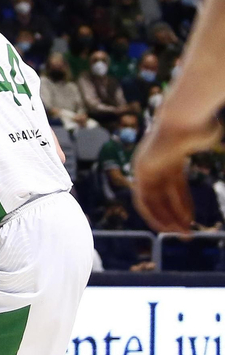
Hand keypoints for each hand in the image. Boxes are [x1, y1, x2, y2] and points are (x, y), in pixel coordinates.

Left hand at [133, 113, 217, 234]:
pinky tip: (167, 226)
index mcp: (171, 159)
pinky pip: (142, 199)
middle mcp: (157, 165)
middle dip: (175, 217)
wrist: (182, 119)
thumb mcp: (205, 137)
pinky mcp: (139, 172)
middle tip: (186, 235)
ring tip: (181, 234)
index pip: (176, 188)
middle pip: (163, 197)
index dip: (184, 205)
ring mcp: (146, 168)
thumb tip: (215, 129)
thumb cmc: (198, 126)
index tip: (192, 221)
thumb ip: (207, 139)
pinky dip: (153, 214)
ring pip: (153, 201)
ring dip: (165, 219)